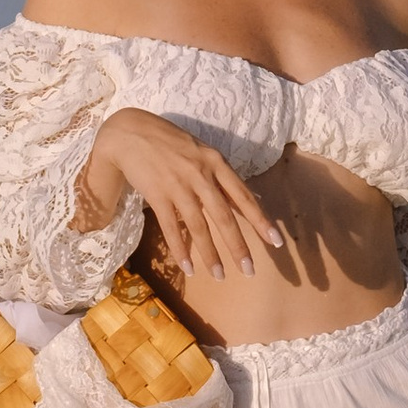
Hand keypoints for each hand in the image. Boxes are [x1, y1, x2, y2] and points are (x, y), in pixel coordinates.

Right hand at [79, 108, 285, 282]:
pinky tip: (188, 267)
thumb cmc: (169, 141)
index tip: (275, 242)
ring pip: (199, 227)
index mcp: (216, 163)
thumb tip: (248, 199)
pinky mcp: (157, 195)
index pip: (243, 196)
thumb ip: (222, 176)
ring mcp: (178, 186)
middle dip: (238, 246)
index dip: (260, 220)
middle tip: (249, 270)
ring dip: (210, 254)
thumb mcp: (202, 151)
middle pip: (224, 217)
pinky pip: (171, 228)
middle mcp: (201, 175)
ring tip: (220, 275)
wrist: (131, 132)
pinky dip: (180, 250)